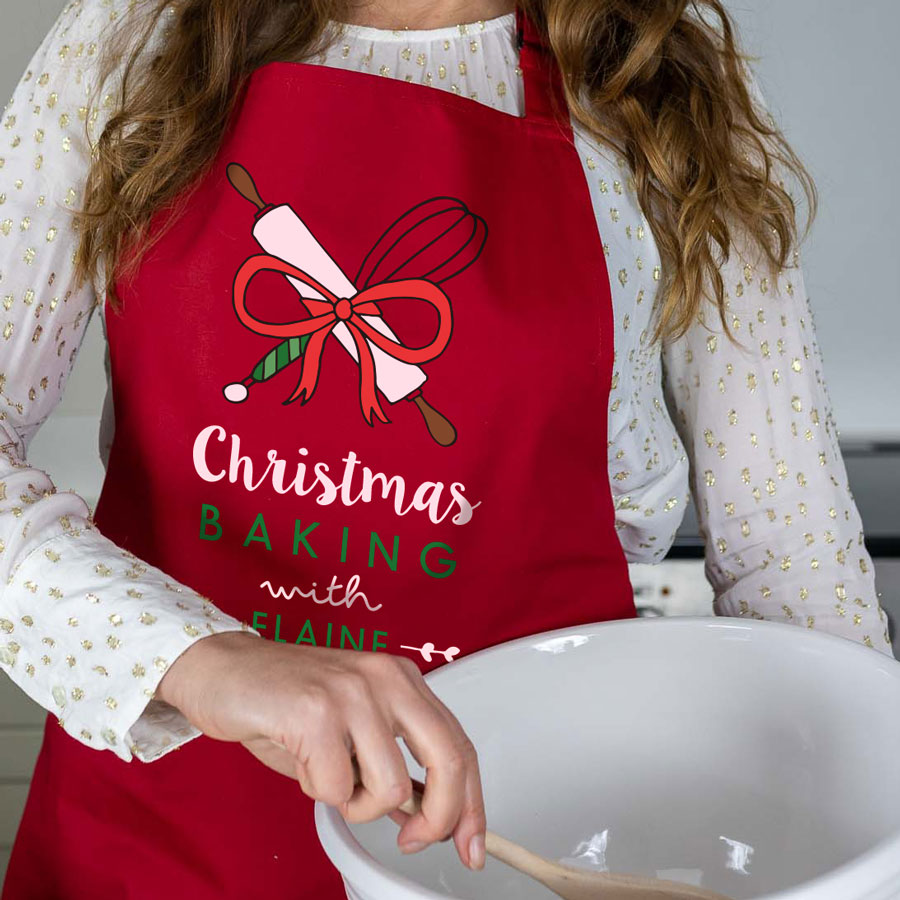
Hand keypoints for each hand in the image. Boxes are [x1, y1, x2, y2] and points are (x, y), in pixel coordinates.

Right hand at [157, 632, 485, 868]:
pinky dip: (319, 793)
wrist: (223, 669)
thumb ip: (390, 760)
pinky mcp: (316, 712)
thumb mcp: (352, 727)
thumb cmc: (283, 701)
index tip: (471, 845)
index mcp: (402, 679)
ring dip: (357, 804)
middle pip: (448, 761)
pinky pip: (337, 789)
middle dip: (439, 818)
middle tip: (412, 840)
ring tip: (327, 777)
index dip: (472, 802)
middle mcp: (387, 678)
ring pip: (390, 788)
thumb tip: (425, 814)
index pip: (458, 743)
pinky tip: (301, 761)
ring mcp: (353, 692)